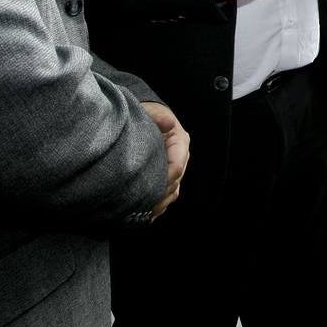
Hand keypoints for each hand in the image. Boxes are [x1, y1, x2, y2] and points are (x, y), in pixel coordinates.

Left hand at [140, 102, 189, 220]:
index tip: (149, 189)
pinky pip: (169, 193)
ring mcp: (176, 167)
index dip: (165, 179)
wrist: (146, 118)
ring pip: (174, 190)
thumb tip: (169, 122)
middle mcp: (181, 156)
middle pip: (176, 181)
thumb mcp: (151, 111)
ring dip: (161, 203)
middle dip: (162, 194)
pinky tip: (149, 215)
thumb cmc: (148, 114)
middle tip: (145, 206)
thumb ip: (158, 116)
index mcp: (180, 141)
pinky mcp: (168, 175)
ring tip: (147, 213)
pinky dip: (161, 204)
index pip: (177, 165)